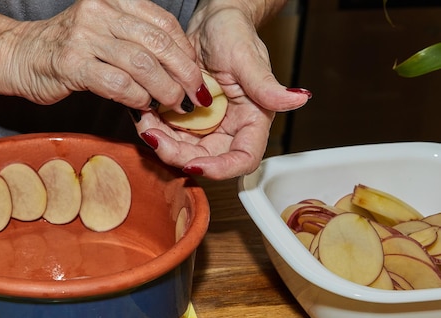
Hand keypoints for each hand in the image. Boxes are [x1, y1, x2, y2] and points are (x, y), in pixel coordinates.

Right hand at [1, 0, 208, 111]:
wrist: (19, 55)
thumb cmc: (69, 48)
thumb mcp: (104, 30)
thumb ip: (136, 40)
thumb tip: (180, 67)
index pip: (164, 23)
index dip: (186, 52)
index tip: (195, 75)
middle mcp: (101, 11)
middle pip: (158, 44)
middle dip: (183, 73)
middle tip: (194, 95)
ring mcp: (85, 36)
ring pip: (142, 65)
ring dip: (164, 90)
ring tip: (173, 105)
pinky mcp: (72, 64)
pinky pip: (118, 84)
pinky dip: (137, 98)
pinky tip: (143, 107)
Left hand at [132, 5, 310, 179]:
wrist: (209, 22)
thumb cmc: (233, 32)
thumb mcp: (247, 58)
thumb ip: (267, 85)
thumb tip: (298, 99)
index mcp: (251, 120)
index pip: (242, 159)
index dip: (220, 169)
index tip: (194, 163)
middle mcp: (229, 129)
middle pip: (206, 160)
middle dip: (179, 155)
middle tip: (154, 137)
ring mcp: (206, 127)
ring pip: (184, 151)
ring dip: (162, 144)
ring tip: (146, 122)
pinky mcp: (186, 120)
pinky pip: (169, 135)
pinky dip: (155, 130)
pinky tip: (145, 116)